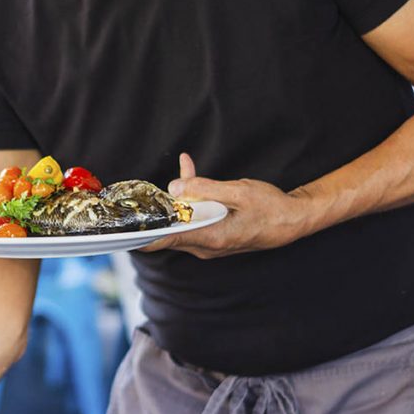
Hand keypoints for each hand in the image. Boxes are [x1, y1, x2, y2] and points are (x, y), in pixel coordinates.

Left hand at [141, 153, 315, 258]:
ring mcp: (209, 241)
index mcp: (209, 238)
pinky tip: (189, 168)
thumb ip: (205, 189)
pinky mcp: (214, 233)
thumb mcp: (238, 193)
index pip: (165, 241)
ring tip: (182, 168)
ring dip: (177, 197)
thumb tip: (174, 188)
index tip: (120, 232)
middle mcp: (205, 244)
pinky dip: (192, 196)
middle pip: (169, 229)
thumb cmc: (270, 208)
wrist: (293, 220)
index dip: (140, 236)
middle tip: (138, 191)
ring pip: (182, 219)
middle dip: (155, 210)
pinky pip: (195, 216)